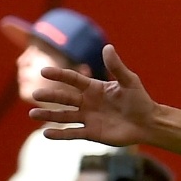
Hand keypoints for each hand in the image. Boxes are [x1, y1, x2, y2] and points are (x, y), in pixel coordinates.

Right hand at [31, 45, 158, 146]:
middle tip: (34, 94)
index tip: (44, 71)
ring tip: (32, 114)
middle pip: (64, 98)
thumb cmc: (140, 100)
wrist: (148, 123)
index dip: (59, 75)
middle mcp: (87, 102)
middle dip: (49, 96)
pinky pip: (72, 133)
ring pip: (64, 116)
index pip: (72, 79)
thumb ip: (117, 67)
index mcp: (93, 87)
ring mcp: (88, 118)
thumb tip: (107, 47)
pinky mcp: (91, 133)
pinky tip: (46, 133)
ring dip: (48, 115)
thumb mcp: (130, 81)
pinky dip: (60, 134)